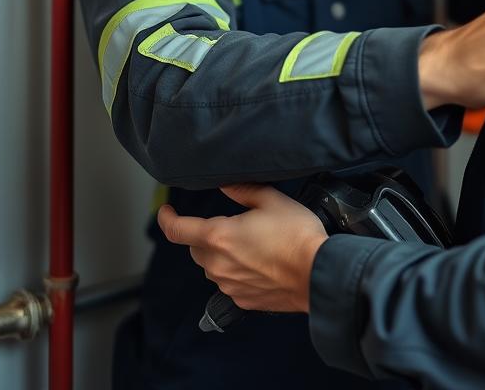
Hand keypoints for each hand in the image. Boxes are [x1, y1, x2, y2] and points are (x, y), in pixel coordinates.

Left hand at [157, 185, 328, 313]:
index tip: (166, 211)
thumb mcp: (272, 200)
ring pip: (211, 266)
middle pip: (196, 248)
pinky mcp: (242, 300)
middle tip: (229, 224)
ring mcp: (228, 286)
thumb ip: (242, 191)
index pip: (177, 230)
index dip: (166, 218)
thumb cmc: (297, 235)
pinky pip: (228, 283)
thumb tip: (225, 184)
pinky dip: (235, 272)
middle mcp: (218, 264)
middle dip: (203, 235)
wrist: (318, 273)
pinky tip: (258, 263)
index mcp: (219, 236)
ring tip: (249, 244)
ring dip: (220, 254)